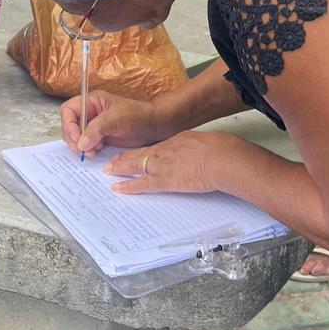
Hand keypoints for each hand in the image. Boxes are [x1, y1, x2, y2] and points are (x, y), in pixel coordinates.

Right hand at [59, 89, 169, 157]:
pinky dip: (88, 150)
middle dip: (73, 138)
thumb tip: (80, 143)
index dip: (68, 124)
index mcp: (91, 101)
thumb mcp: (115, 119)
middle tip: (81, 149)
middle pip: (70, 125)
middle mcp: (90, 112)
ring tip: (92, 151)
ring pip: (77, 137)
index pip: (68, 110)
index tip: (77, 137)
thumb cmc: (137, 116)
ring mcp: (94, 125)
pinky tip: (97, 151)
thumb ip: (96, 129)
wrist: (153, 126)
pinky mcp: (100, 137)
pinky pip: (86, 144)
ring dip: (80, 146)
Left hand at [103, 131, 239, 194]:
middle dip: (124, 159)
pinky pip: (143, 184)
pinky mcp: (166, 181)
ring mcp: (164, 166)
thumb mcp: (203, 142)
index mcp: (175, 142)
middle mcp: (165, 152)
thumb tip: (193, 152)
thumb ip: (193, 148)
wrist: (220, 158)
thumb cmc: (218, 149)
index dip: (140, 152)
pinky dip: (129, 186)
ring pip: (136, 166)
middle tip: (111, 162)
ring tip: (108, 171)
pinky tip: (118, 188)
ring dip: (121, 169)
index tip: (131, 154)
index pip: (152, 148)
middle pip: (140, 154)